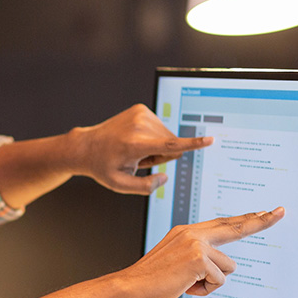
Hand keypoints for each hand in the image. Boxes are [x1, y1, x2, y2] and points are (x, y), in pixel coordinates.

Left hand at [70, 104, 211, 194]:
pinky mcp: (141, 109)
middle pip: (171, 145)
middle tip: (137, 160)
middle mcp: (139, 126)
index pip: (170, 145)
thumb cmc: (103, 167)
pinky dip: (151, 136)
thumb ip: (145, 187)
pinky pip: (160, 127)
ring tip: (133, 150)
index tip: (210, 140)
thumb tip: (164, 176)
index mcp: (134, 145)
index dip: (192, 145)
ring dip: (155, 146)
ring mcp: (140, 114)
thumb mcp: (120, 185)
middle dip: (160, 156)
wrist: (86, 146)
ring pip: (167, 136)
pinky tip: (134, 140)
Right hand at [119, 208, 284, 297]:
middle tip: (280, 212)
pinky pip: (219, 281)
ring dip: (211, 283)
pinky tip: (184, 287)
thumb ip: (196, 257)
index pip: (223, 224)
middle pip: (235, 227)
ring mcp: (196, 244)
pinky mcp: (199, 258)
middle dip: (261, 221)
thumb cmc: (150, 280)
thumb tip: (218, 269)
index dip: (245, 219)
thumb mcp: (174, 262)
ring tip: (186, 283)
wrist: (130, 286)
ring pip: (228, 268)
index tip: (264, 212)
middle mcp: (192, 233)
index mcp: (186, 232)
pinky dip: (204, 291)